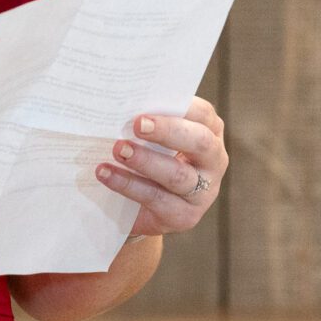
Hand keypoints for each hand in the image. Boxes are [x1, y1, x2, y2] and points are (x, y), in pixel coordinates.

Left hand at [97, 96, 226, 237]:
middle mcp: (213, 161)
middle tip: (136, 124)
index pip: (202, 114)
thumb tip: (122, 104)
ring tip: (119, 150)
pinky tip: (107, 174)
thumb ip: (150, 122)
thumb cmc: (150, 158)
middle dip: (167, 131)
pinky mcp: (185, 217)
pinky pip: (156, 199)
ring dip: (145, 161)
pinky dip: (128, 185)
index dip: (179, 107)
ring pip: (178, 175)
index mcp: (209, 132)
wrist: (141, 208)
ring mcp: (203, 192)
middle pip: (199, 143)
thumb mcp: (156, 139)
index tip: (152, 103)